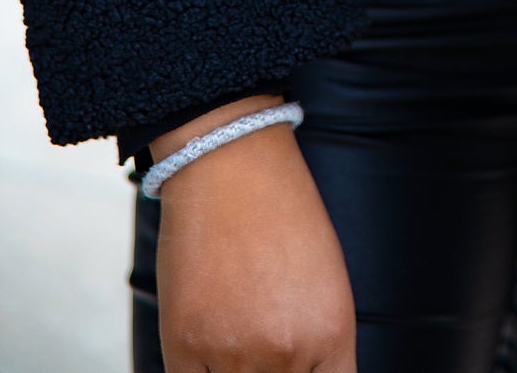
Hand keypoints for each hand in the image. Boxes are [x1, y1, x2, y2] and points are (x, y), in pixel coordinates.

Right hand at [153, 101, 356, 371]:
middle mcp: (288, 351)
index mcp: (333, 333)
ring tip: (233, 328)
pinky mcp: (184, 347)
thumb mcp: (326, 279)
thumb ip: (319, 343)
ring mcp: (235, 353)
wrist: (232, 164)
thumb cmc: (284, 213)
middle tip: (257, 337)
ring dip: (233, 369)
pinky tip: (203, 346)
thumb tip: (303, 371)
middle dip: (272, 372)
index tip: (296, 368)